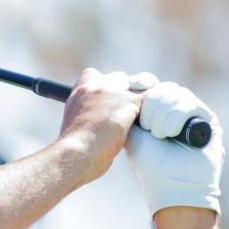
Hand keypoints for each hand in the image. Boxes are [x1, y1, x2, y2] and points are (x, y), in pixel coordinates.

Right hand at [60, 68, 141, 185]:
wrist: (76, 154)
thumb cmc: (74, 151)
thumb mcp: (74, 128)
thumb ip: (87, 117)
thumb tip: (96, 125)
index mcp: (79, 92)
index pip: (93, 75)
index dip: (104, 85)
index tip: (106, 99)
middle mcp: (95, 86)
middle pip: (120, 78)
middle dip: (126, 92)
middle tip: (128, 113)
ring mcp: (113, 92)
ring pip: (139, 85)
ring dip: (141, 100)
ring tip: (142, 119)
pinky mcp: (129, 101)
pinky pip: (151, 96)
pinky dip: (155, 108)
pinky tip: (151, 124)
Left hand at [125, 78, 223, 215]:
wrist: (170, 183)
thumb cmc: (149, 162)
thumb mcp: (131, 131)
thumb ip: (128, 107)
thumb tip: (121, 82)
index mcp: (155, 111)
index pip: (150, 84)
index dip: (141, 83)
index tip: (133, 85)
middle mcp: (174, 110)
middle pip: (161, 87)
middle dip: (150, 103)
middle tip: (146, 125)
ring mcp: (191, 114)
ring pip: (175, 93)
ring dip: (162, 113)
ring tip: (158, 134)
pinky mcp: (207, 119)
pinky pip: (190, 103)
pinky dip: (176, 116)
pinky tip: (170, 133)